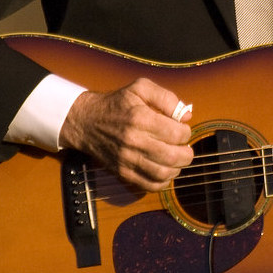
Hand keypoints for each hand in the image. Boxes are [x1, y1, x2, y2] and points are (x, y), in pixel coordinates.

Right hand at [58, 78, 194, 191]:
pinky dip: (163, 182)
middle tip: (185, 147)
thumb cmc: (117, 103)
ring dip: (177, 168)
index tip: (182, 129)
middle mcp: (134, 141)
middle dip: (186, 153)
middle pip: (172, 156)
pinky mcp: (122, 172)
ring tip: (176, 158)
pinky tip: (165, 170)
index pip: (176, 133)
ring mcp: (127, 159)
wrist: (86, 121)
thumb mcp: (141, 88)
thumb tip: (186, 115)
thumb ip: (166, 98)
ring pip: (162, 173)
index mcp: (140, 118)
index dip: (186, 132)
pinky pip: (149, 185)